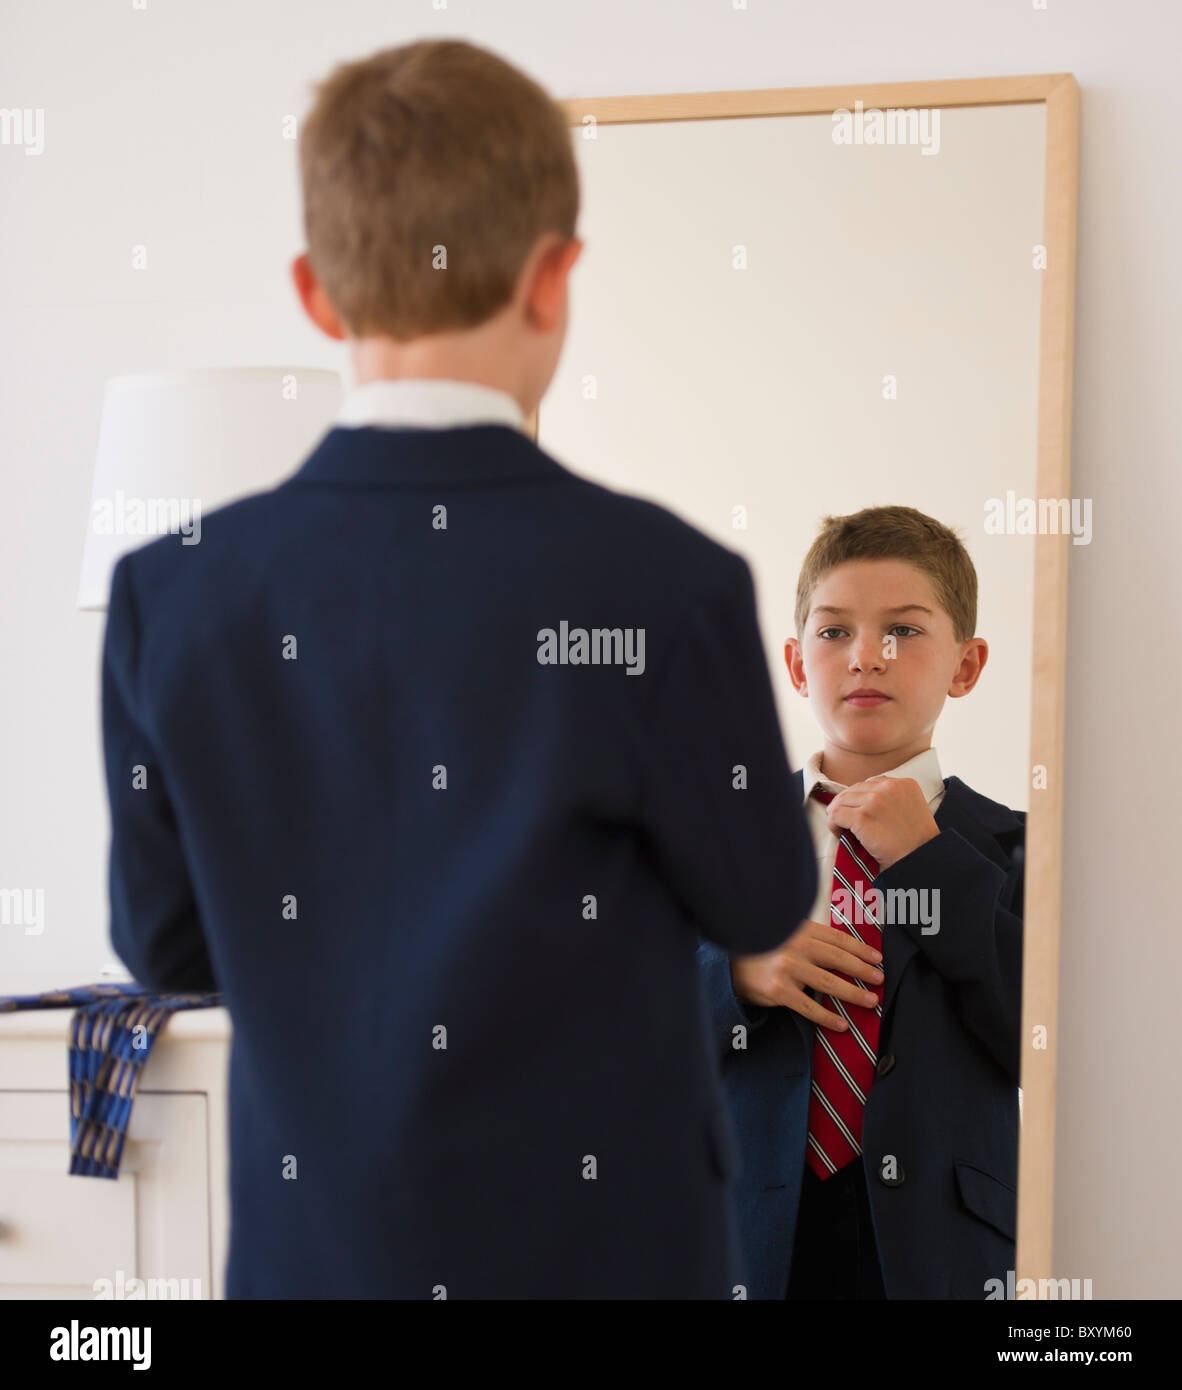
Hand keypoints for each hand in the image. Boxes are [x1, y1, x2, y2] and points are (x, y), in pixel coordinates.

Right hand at [730, 919, 883, 1030]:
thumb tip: (845, 948)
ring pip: (828, 983)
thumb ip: (810, 937)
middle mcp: (794, 946)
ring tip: (870, 1001)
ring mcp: (786, 968)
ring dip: (853, 993)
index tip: (876, 958)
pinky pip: (809, 1007)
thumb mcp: (784, 935)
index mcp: (799, 929)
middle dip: (862, 970)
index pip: (837, 938)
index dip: (859, 948)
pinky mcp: (778, 991)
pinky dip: (827, 1017)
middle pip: (837, 959)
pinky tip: (842, 1024)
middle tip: (879, 979)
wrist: (727, 965)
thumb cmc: (762, 950)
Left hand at [824, 775, 938, 871]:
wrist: (920, 861)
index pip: (872, 784)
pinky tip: (840, 834)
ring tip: (841, 828)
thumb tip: (864, 801)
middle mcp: (889, 787)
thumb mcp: (911, 810)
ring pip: (842, 800)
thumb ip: (893, 800)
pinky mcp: (862, 816)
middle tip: (843, 819)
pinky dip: (833, 824)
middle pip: (855, 789)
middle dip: (847, 804)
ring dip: (838, 814)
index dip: (861, 799)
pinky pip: (835, 815)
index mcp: (904, 784)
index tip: (858, 811)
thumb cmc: (916, 843)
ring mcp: (874, 800)